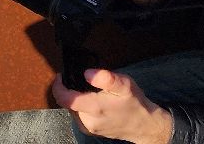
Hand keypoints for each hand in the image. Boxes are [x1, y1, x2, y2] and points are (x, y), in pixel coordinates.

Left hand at [50, 69, 174, 143]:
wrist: (144, 125)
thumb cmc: (135, 103)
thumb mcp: (125, 84)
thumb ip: (106, 78)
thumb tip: (87, 73)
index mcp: (94, 108)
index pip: (64, 98)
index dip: (58, 85)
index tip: (62, 76)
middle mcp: (88, 121)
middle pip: (66, 103)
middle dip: (69, 90)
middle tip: (79, 80)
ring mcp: (88, 127)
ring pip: (72, 109)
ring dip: (75, 98)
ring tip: (88, 90)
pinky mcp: (90, 131)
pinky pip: (78, 115)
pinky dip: (80, 106)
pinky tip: (91, 101)